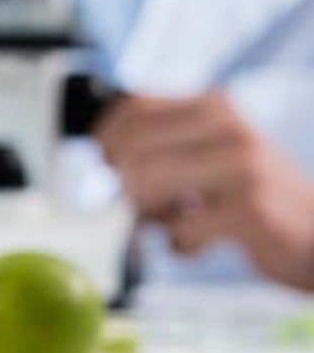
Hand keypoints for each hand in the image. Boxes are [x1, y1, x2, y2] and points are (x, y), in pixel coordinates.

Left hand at [96, 91, 313, 290]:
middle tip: (143, 207)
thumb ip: (163, 146)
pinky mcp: (249, 209)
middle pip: (134, 147)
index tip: (104, 165)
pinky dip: (179, 245)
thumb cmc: (252, 196)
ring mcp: (242, 166)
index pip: (135, 107)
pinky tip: (199, 244)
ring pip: (148, 183)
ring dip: (148, 215)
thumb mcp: (212, 154)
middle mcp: (229, 127)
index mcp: (214, 107)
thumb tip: (100, 157)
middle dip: (124, 184)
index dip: (106, 138)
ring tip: (172, 225)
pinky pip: (180, 230)